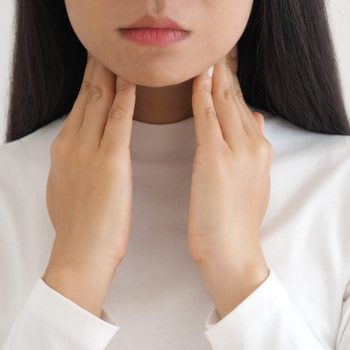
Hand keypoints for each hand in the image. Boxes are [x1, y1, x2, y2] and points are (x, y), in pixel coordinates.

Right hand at [43, 54, 135, 316]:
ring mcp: (88, 151)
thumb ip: (74, 165)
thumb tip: (79, 154)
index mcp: (64, 150)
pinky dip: (125, 98)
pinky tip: (132, 80)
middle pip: (86, 96)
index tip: (99, 66)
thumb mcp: (67, 187)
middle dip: (97, 69)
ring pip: (98, 101)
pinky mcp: (109, 162)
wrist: (80, 254)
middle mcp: (72, 144)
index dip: (89, 83)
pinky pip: (118, 121)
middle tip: (108, 48)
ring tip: (120, 54)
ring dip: (110, 74)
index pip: (78, 107)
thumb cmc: (80, 227)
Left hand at [188, 49, 271, 317]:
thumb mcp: (253, 182)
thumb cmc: (235, 221)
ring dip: (214, 79)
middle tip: (214, 54)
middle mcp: (254, 145)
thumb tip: (254, 119)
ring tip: (206, 58)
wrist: (232, 251)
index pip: (244, 109)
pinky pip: (208, 118)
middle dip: (225, 76)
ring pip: (224, 104)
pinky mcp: (216, 158)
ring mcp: (237, 150)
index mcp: (260, 151)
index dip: (232, 88)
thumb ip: (253, 148)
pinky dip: (202, 96)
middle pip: (236, 101)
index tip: (223, 70)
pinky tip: (198, 78)